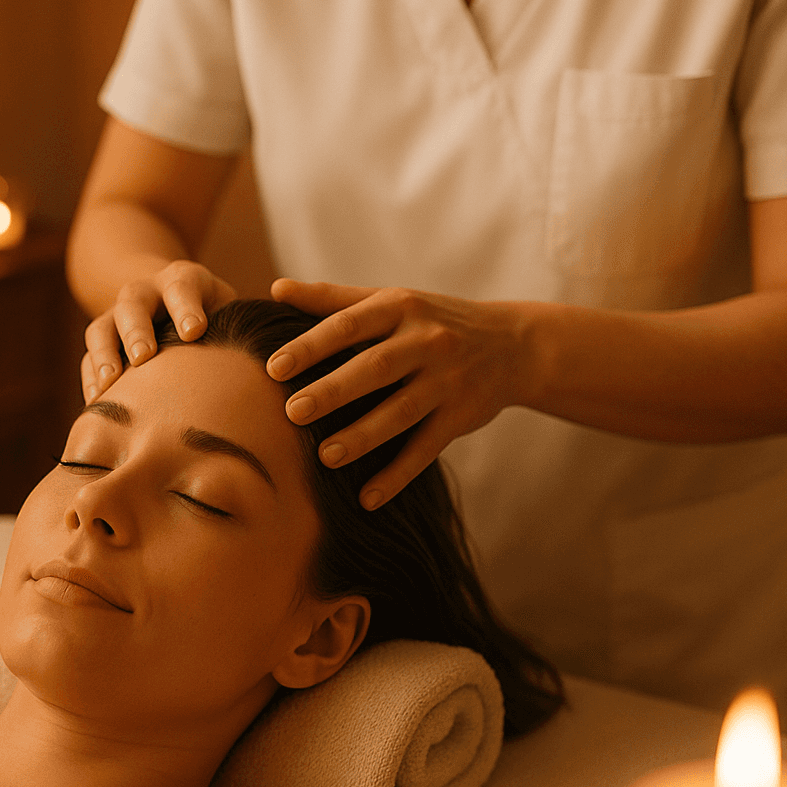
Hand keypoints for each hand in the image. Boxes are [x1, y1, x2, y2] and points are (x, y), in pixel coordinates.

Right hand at [81, 260, 236, 401]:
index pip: (183, 285)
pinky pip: (87, 358)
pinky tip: (98, 403)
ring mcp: (117, 315)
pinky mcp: (101, 341)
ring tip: (111, 383)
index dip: (187, 307)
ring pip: (102, 328)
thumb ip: (247, 330)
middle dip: (139, 329)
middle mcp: (146, 292)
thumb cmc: (215, 315)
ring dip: (106, 355)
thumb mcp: (230, 309)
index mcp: (184, 280)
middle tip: (146, 356)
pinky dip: (91, 378)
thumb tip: (287, 365)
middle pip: (134, 303)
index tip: (195, 332)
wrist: (167, 296)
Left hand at [267, 279, 533, 508]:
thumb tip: (276, 288)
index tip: (273, 367)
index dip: (311, 345)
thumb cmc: (432, 320)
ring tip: (325, 456)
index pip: (350, 324)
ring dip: (364, 435)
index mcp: (401, 307)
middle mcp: (426, 341)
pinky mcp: (461, 417)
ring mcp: (447, 380)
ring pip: (402, 411)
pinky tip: (367, 499)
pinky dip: (398, 475)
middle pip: (375, 368)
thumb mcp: (390, 300)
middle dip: (334, 390)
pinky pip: (427, 449)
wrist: (513, 345)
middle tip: (293, 412)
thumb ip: (332, 299)